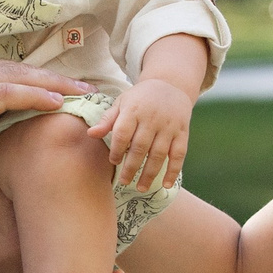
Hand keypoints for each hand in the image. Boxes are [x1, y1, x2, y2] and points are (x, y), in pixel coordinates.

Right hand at [0, 57, 88, 181]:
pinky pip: (8, 94)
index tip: (52, 86)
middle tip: (81, 86)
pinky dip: (36, 95)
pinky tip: (58, 103)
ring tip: (82, 93)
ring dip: (53, 83)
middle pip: (13, 68)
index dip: (26, 78)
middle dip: (49, 76)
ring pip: (17, 76)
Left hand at [89, 79, 192, 193]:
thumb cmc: (140, 98)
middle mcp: (152, 118)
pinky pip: (178, 154)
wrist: (170, 84)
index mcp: (133, 109)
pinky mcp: (183, 132)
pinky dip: (173, 171)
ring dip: (149, 173)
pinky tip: (166, 185)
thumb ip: (107, 120)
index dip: (116, 150)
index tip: (113, 162)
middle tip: (123, 182)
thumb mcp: (122, 102)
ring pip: (158, 153)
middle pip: (140, 147)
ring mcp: (169, 126)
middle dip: (131, 167)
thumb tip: (90, 134)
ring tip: (141, 188)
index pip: (122, 133)